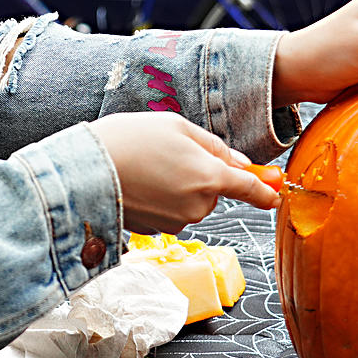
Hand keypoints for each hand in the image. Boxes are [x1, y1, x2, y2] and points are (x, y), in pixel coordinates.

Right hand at [89, 112, 278, 233]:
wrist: (81, 170)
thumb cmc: (128, 140)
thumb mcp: (177, 127)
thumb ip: (215, 146)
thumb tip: (242, 164)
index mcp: (209, 177)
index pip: (249, 189)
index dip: (265, 192)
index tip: (276, 195)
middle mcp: (198, 205)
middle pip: (214, 191)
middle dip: (201, 174)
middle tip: (169, 152)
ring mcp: (176, 221)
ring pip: (192, 202)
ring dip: (179, 186)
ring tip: (147, 165)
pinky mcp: (156, 230)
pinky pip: (170, 213)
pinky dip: (161, 199)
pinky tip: (139, 183)